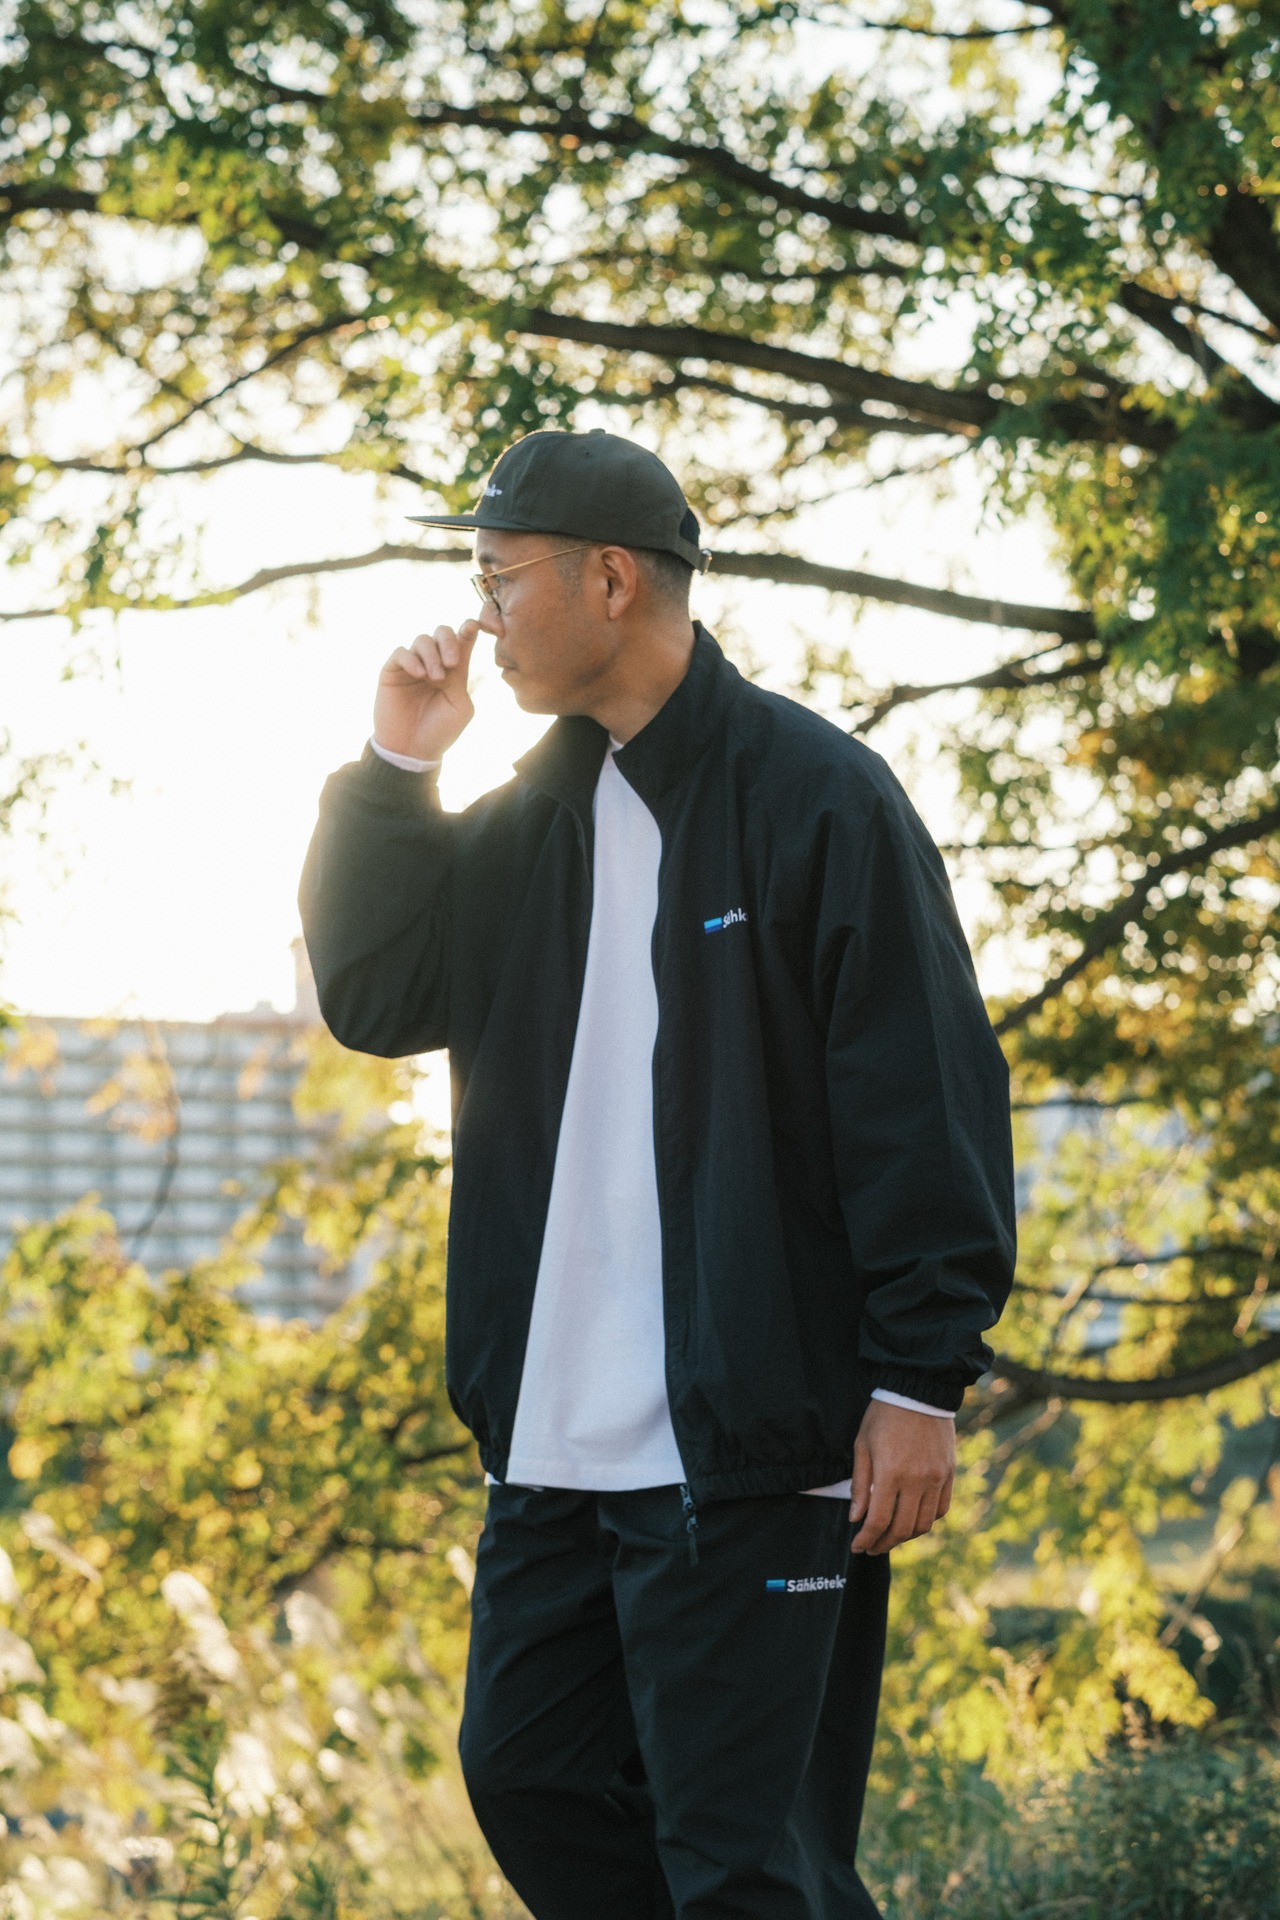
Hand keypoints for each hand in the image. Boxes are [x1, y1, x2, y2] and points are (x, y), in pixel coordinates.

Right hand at [373, 621, 479, 762]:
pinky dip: (412, 659)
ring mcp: (412, 666)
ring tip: (435, 678)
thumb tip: (460, 648)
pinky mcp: (392, 671)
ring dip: (432, 655)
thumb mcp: (459, 706)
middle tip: (453, 663)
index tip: (474, 626)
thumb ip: (461, 677)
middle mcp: (434, 663)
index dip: (469, 628)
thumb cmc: (439, 731)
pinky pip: (401, 652)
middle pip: (442, 632)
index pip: (462, 641)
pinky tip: (420, 675)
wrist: (411, 751)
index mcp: (454, 671)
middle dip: (449, 642)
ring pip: (422, 639)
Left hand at [849, 1399, 954, 1554]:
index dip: (866, 1539)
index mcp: (891, 1472)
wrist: (918, 1391)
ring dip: (906, 1537)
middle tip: (872, 1547)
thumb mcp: (862, 1445)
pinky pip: (941, 1509)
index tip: (857, 1547)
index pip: (878, 1521)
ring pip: (924, 1524)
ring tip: (891, 1536)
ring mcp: (937, 1478)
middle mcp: (917, 1480)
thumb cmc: (883, 1416)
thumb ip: (860, 1485)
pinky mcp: (949, 1474)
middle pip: (902, 1529)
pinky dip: (927, 1521)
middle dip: (884, 1543)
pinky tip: (913, 1519)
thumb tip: (856, 1519)